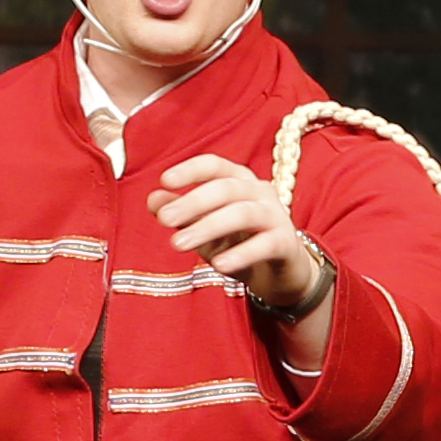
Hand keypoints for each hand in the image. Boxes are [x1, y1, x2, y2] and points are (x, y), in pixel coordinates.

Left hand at [149, 154, 325, 311]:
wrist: (279, 275)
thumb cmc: (239, 245)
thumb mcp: (205, 230)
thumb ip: (182, 215)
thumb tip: (153, 200)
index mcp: (239, 181)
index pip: (215, 166)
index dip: (191, 170)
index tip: (165, 180)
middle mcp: (259, 192)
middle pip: (226, 188)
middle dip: (192, 202)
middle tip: (164, 219)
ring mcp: (276, 216)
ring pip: (242, 214)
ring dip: (208, 227)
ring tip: (178, 244)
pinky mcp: (286, 243)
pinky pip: (265, 244)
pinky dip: (242, 254)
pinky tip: (220, 266)